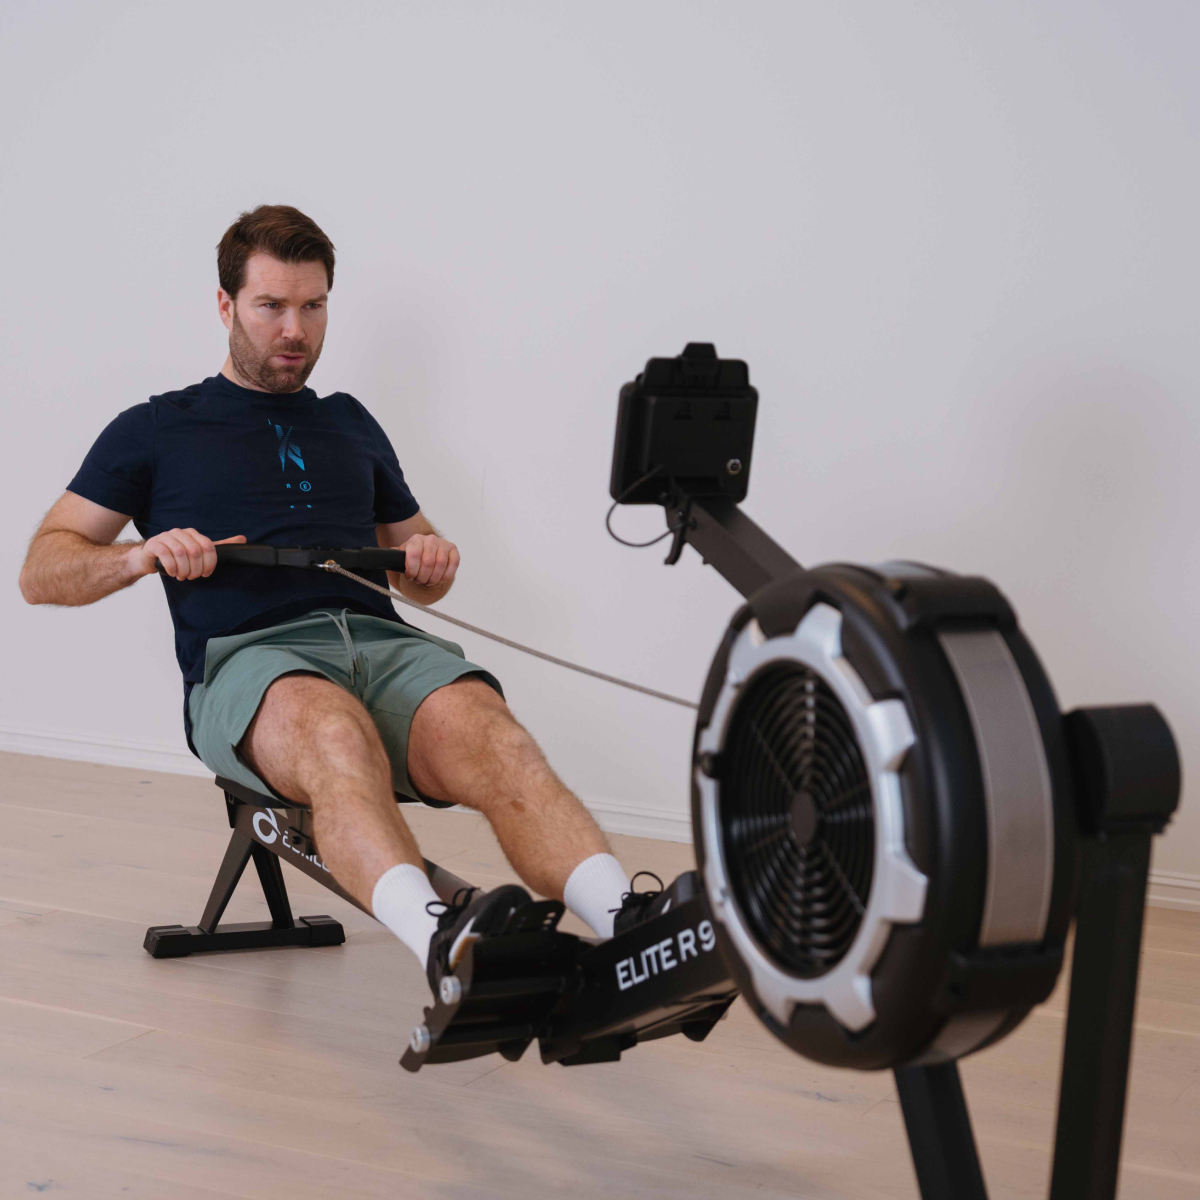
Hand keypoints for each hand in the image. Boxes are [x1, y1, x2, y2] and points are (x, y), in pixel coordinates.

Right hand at [133, 530, 247, 580]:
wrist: (151, 556)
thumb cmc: (177, 554)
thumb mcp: (200, 550)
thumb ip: (219, 546)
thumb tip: (243, 539)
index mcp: (193, 533)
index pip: (208, 547)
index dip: (210, 563)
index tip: (206, 573)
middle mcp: (180, 532)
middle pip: (195, 551)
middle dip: (196, 568)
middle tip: (193, 577)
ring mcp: (166, 536)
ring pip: (180, 553)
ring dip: (184, 569)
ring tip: (183, 576)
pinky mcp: (154, 544)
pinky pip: (165, 554)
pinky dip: (172, 567)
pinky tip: (173, 573)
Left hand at [399, 533, 458, 589]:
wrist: (428, 553)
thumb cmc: (414, 558)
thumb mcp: (403, 557)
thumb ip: (395, 558)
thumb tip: (384, 559)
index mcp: (415, 540)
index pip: (413, 554)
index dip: (411, 570)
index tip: (410, 577)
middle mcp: (430, 539)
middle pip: (428, 562)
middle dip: (423, 577)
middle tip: (419, 581)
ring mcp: (443, 543)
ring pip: (440, 565)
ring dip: (434, 578)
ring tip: (429, 581)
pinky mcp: (453, 550)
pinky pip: (453, 564)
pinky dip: (446, 576)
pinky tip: (440, 580)